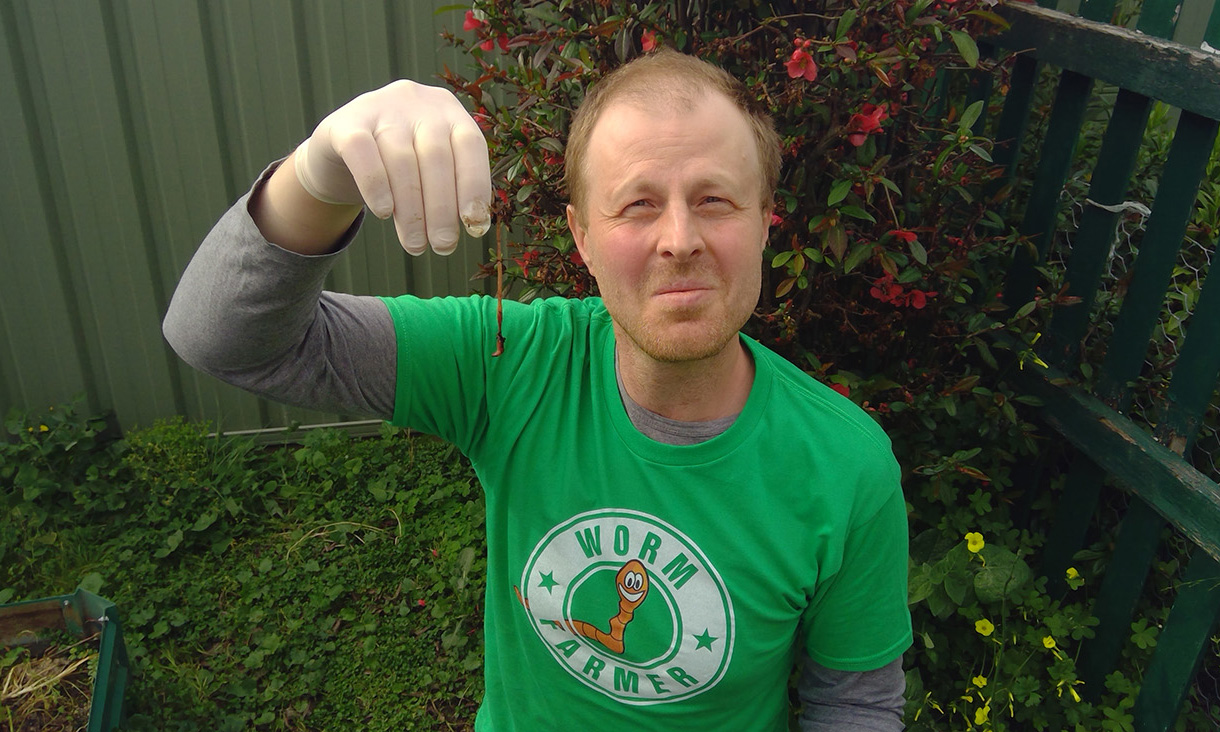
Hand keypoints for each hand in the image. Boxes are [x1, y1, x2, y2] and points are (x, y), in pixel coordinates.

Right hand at [294, 80, 491, 254]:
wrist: (340, 149)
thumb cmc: (398, 165)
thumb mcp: (430, 167)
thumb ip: (452, 186)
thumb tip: (475, 225)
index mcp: (448, 110)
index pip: (471, 145)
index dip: (475, 186)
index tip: (475, 226)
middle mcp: (417, 102)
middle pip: (436, 158)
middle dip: (442, 209)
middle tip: (443, 246)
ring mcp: (379, 107)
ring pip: (402, 161)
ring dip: (412, 210)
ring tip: (416, 245)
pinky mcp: (345, 122)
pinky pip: (363, 154)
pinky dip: (376, 186)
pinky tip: (383, 213)